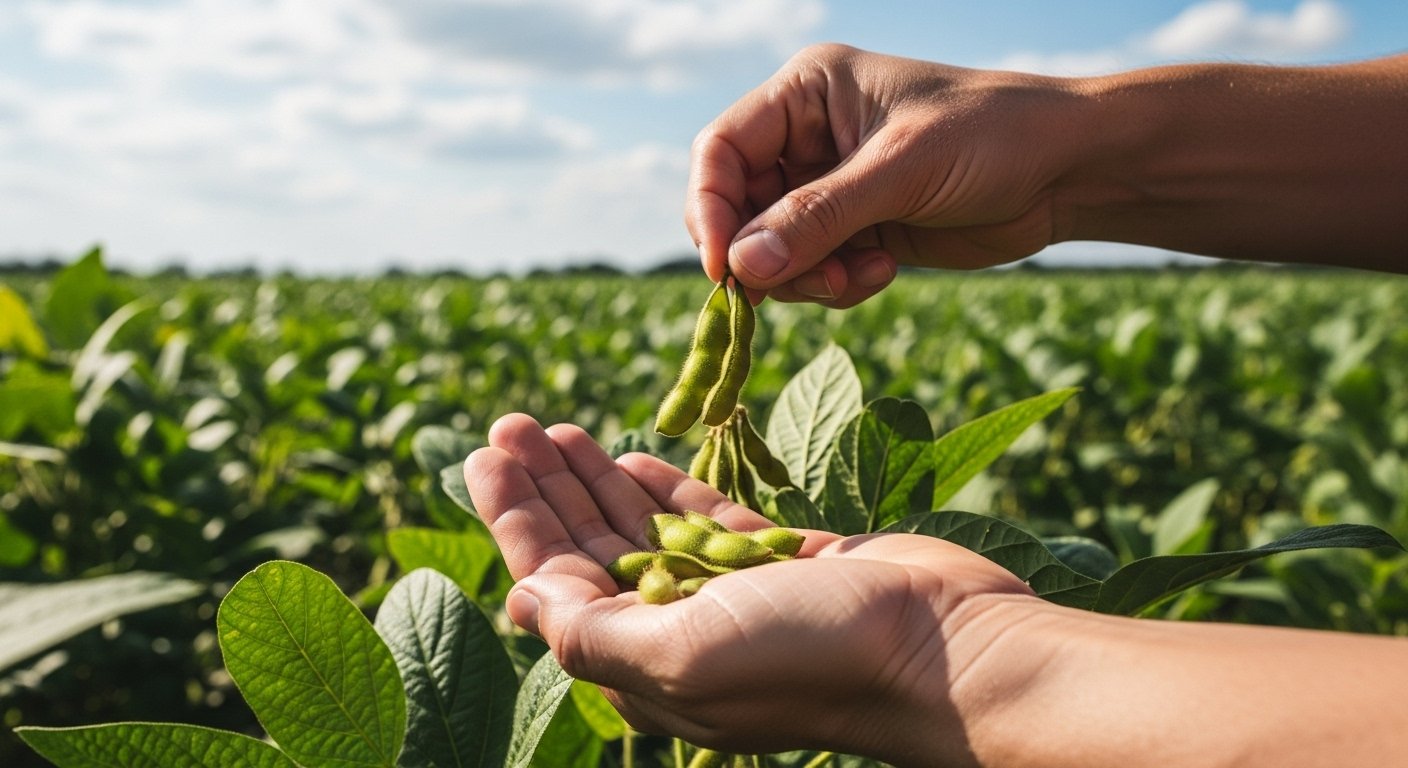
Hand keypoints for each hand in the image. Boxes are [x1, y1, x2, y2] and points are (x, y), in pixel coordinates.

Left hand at [464, 413, 1035, 761]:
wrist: (944, 646)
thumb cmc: (811, 655)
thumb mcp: (682, 655)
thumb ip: (592, 634)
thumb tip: (521, 604)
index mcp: (646, 664)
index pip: (555, 583)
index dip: (516, 518)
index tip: (486, 454)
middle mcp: (680, 632)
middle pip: (589, 551)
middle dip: (545, 489)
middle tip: (510, 424)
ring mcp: (731, 595)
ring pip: (640, 530)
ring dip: (594, 480)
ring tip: (554, 429)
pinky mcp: (780, 561)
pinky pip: (702, 520)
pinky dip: (663, 488)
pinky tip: (628, 457)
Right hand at [687, 43, 1084, 306]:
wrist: (1069, 171)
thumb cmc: (993, 137)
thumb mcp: (902, 170)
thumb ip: (819, 217)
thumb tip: (742, 268)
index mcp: (807, 92)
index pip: (722, 150)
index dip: (711, 208)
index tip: (726, 269)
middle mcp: (807, 137)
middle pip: (738, 208)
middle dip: (765, 255)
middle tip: (809, 282)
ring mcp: (830, 186)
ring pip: (772, 250)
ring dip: (806, 277)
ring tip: (859, 275)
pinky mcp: (856, 228)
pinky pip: (813, 270)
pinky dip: (836, 283)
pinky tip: (883, 271)